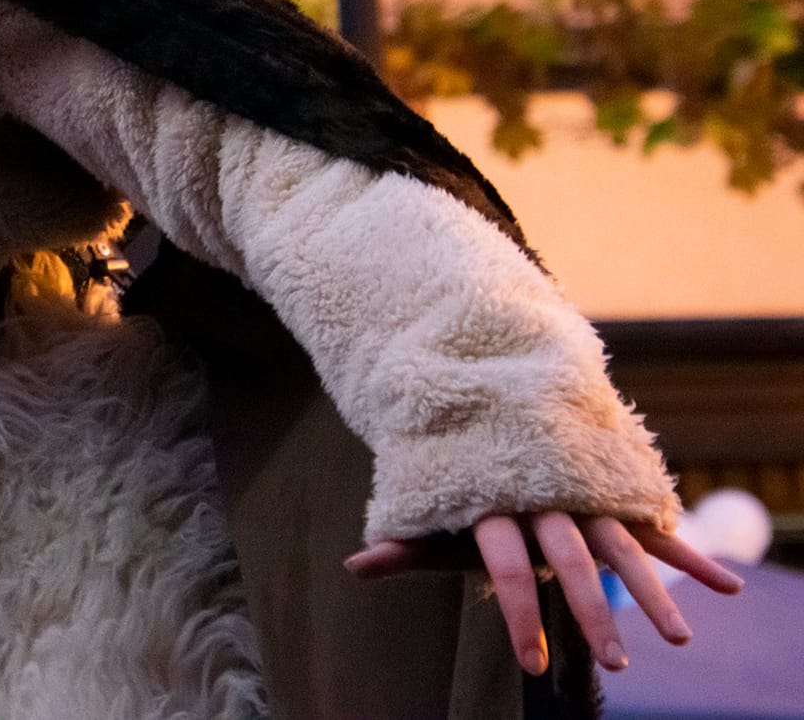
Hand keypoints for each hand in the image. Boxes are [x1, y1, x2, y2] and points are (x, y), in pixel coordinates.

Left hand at [346, 512, 742, 674]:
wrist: (506, 416)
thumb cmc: (472, 488)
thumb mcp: (442, 515)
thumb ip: (407, 546)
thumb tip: (353, 566)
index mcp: (501, 507)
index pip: (506, 565)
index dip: (516, 611)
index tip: (528, 663)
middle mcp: (547, 501)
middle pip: (573, 560)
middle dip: (593, 613)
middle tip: (617, 665)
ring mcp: (587, 497)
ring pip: (624, 545)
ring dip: (655, 592)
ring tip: (679, 640)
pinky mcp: (619, 497)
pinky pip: (658, 528)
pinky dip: (693, 557)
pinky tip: (729, 589)